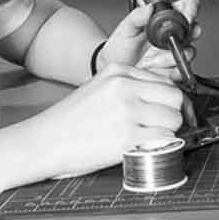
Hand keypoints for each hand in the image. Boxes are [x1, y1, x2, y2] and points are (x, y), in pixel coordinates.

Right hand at [20, 63, 185, 179]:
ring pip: (174, 119)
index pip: (164, 81)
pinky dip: (161, 147)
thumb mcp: (98, 88)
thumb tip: (161, 99)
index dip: (169, 100)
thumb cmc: (69, 120)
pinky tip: (146, 148)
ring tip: (150, 139)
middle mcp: (124, 87)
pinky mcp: (127, 138)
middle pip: (175, 97)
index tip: (167, 112)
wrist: (43, 141)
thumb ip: (128, 87)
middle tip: (163, 127)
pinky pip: (164, 140)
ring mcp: (127, 112)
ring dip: (169, 132)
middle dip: (174, 114)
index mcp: (118, 71)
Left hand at [98, 0, 203, 83]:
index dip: (190, 9)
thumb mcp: (125, 28)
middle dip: (186, 36)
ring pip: (188, 52)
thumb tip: (150, 7)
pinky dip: (166, 71)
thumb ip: (137, 15)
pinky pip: (180, 71)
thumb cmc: (119, 47)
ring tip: (150, 58)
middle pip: (195, 30)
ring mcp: (175, 53)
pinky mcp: (174, 70)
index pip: (187, 7)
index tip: (186, 16)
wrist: (113, 68)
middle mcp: (174, 34)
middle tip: (171, 41)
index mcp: (165, 18)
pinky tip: (152, 68)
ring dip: (169, 57)